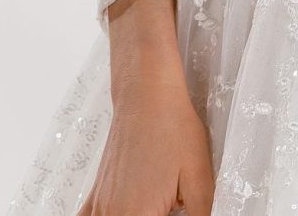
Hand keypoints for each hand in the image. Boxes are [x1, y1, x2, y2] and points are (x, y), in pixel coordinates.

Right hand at [77, 69, 214, 215]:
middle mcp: (112, 214)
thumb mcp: (200, 177)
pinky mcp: (96, 194)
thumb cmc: (173, 128)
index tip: (175, 211)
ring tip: (155, 205)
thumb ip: (202, 214)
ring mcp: (99, 206)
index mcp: (138, 215)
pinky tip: (124, 209)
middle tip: (169, 206)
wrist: (147, 93)